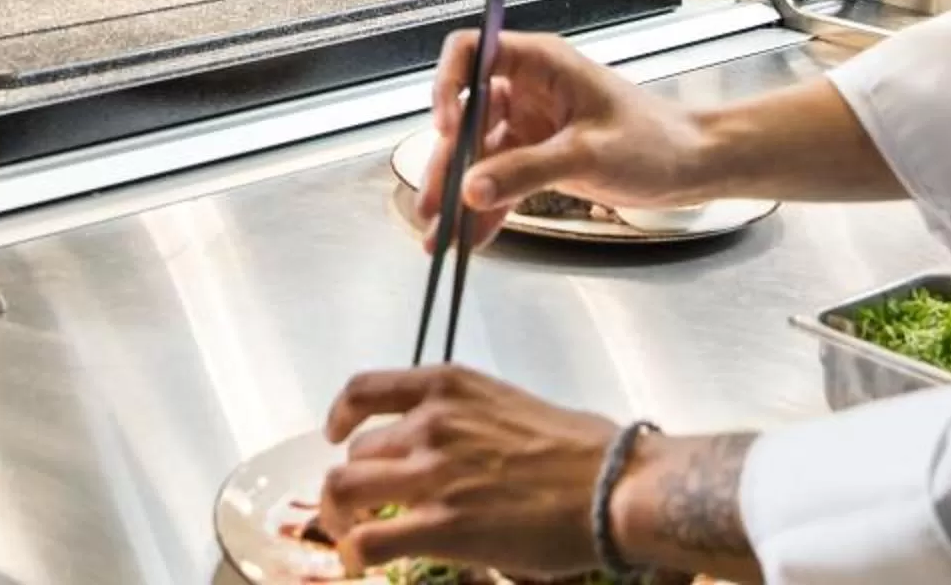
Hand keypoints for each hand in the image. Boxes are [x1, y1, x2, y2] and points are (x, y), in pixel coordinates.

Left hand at [318, 367, 628, 580]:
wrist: (612, 488)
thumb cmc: (581, 450)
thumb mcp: (510, 405)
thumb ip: (468, 417)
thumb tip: (455, 444)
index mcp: (448, 387)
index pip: (365, 390)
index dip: (342, 416)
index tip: (338, 434)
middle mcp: (430, 423)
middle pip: (357, 454)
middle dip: (356, 484)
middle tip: (365, 509)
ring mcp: (432, 475)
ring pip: (345, 491)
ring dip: (339, 517)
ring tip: (350, 535)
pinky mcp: (441, 526)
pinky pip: (368, 541)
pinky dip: (354, 554)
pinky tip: (361, 564)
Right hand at [420, 30, 709, 248]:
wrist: (694, 167)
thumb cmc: (655, 140)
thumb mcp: (588, 153)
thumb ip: (527, 170)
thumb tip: (470, 190)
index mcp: (539, 64)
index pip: (472, 51)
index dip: (449, 85)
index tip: (446, 128)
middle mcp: (526, 89)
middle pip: (467, 116)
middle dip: (448, 163)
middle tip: (432, 207)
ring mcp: (531, 125)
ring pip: (479, 156)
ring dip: (458, 195)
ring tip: (439, 238)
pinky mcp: (539, 158)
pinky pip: (501, 182)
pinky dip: (485, 210)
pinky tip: (468, 240)